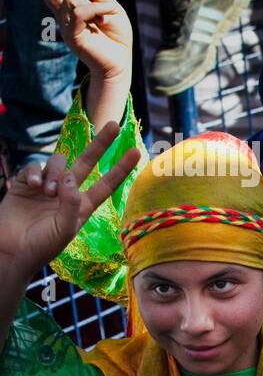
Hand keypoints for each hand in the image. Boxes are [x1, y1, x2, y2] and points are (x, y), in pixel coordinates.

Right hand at [0, 122, 139, 273]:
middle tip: (113, 125)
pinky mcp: (25, 183)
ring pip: (58, 162)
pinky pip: (34, 167)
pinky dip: (36, 173)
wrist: (11, 250)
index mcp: (83, 205)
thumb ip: (72, 203)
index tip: (136, 151)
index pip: (107, 183)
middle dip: (100, 144)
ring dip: (56, 171)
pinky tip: (35, 186)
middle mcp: (67, 192)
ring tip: (48, 192)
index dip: (121, 168)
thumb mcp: (65, 228)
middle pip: (86, 162)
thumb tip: (70, 177)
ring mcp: (46, 186)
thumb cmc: (42, 245)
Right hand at [24, 0, 132, 83]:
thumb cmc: (117, 40)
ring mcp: (67, 25)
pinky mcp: (72, 35)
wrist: (120, 64)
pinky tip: (106, 19)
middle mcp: (67, 15)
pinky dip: (96, 10)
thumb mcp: (116, 12)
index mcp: (77, 7)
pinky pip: (80, 11)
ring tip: (107, 21)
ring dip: (96, 6)